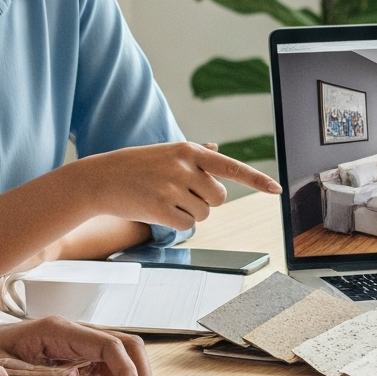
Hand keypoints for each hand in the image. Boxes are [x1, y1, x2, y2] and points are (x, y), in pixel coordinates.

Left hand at [0, 316, 157, 375]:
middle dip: (140, 373)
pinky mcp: (76, 355)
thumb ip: (40, 371)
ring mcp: (77, 342)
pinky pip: (108, 363)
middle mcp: (74, 332)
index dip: (128, 372)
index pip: (109, 345)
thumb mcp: (8, 366)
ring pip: (122, 353)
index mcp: (59, 330)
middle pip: (126, 344)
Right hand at [71, 141, 280, 228]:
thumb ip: (195, 154)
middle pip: (219, 197)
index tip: (276, 190)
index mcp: (189, 150)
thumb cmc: (135, 166)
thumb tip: (217, 150)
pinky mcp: (162, 208)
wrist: (100, 179)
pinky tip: (159, 211)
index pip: (231, 166)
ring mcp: (173, 188)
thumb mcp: (166, 153)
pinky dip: (177, 223)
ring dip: (190, 212)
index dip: (256, 180)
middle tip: (182, 194)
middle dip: (206, 200)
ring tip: (165, 199)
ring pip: (205, 213)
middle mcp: (184, 167)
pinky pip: (188, 225)